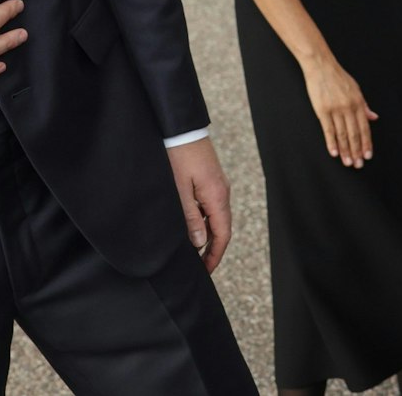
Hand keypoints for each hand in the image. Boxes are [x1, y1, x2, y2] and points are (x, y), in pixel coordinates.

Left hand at [167, 137, 232, 271]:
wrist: (181, 129)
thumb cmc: (178, 157)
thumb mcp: (179, 190)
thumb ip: (190, 217)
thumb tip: (199, 242)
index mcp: (217, 197)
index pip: (222, 234)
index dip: (215, 255)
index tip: (206, 271)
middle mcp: (222, 192)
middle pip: (222, 228)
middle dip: (212, 249)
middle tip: (198, 266)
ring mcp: (218, 186)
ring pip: (216, 218)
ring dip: (207, 235)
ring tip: (192, 251)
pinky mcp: (210, 180)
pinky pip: (211, 207)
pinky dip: (204, 221)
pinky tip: (191, 227)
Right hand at [303, 56, 377, 166]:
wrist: (321, 66)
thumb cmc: (338, 77)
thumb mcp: (356, 89)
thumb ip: (364, 105)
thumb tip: (373, 118)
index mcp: (358, 103)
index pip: (364, 128)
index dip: (366, 143)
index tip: (368, 155)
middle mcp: (349, 107)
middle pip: (354, 134)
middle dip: (357, 151)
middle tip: (359, 164)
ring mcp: (336, 109)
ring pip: (343, 134)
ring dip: (345, 151)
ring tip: (348, 162)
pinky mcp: (323, 110)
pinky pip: (329, 130)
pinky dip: (331, 142)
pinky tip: (334, 152)